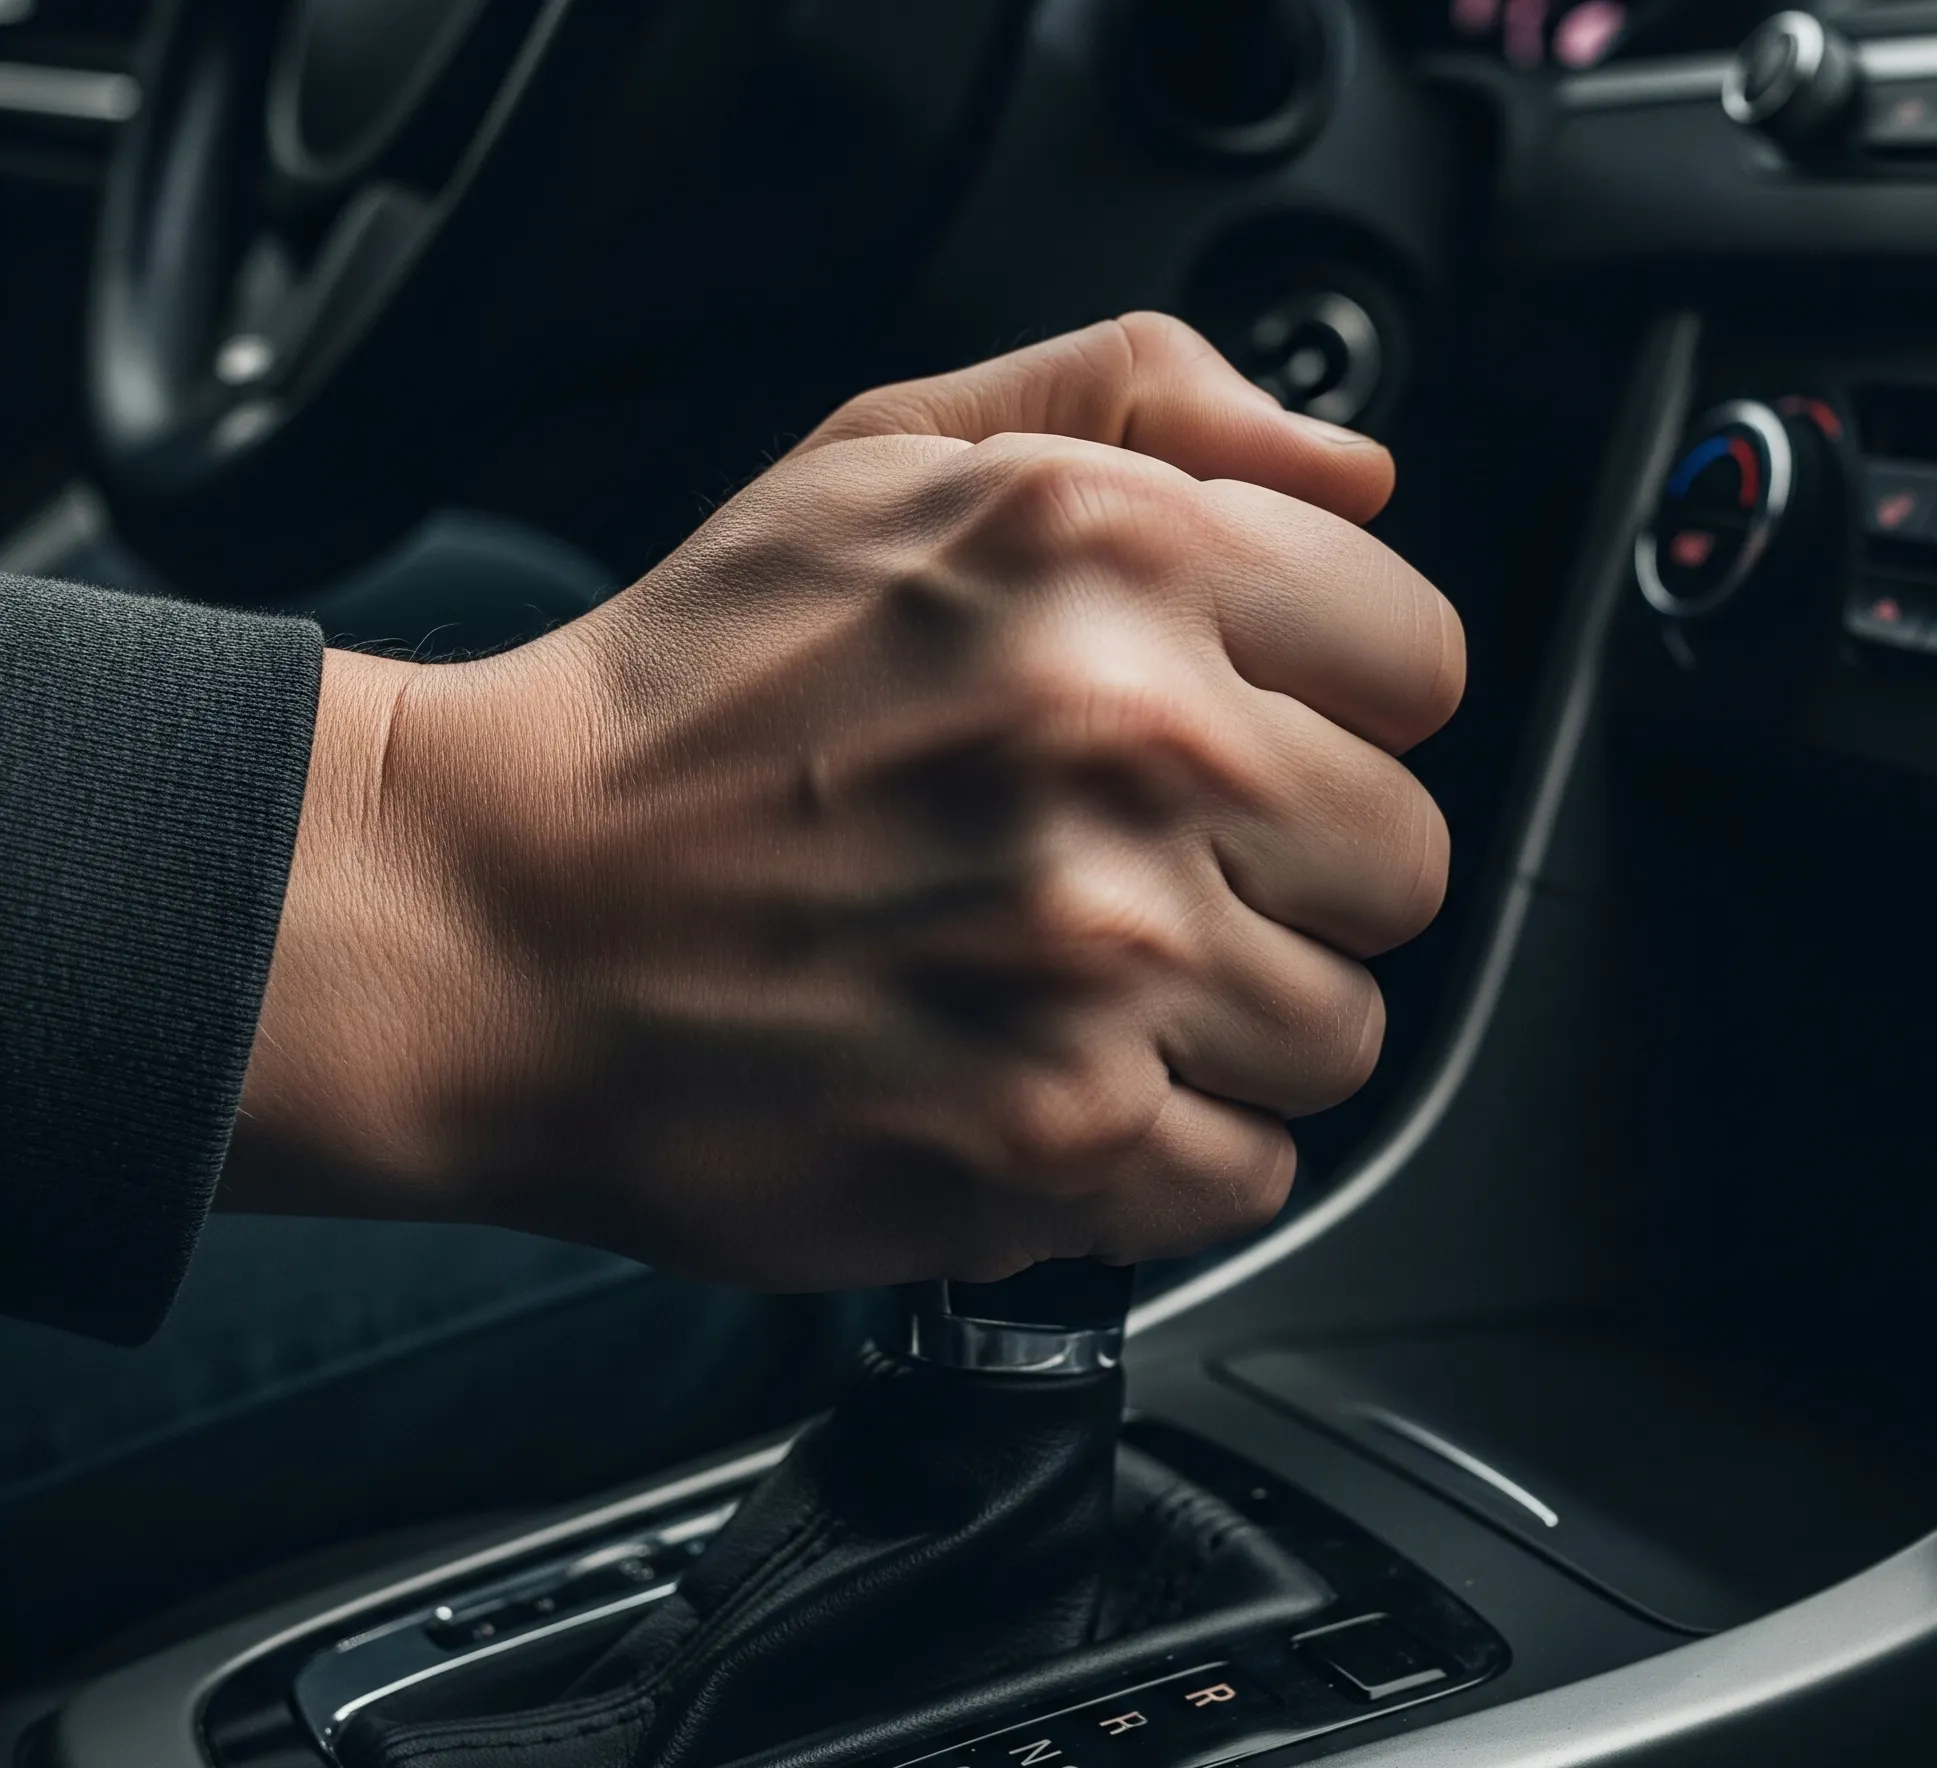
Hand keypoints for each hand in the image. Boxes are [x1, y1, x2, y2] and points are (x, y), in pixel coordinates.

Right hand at [225, 314, 1462, 1285]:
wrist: (493, 922)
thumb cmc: (681, 706)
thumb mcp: (882, 459)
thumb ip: (1140, 403)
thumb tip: (1358, 481)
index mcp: (1118, 563)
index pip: (1420, 665)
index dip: (1337, 711)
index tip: (1250, 745)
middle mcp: (1133, 753)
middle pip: (1400, 864)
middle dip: (1291, 877)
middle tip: (1143, 878)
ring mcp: (1102, 962)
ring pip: (1342, 1036)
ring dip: (1228, 1025)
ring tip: (1074, 989)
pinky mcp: (1055, 1139)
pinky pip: (1249, 1173)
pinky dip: (1166, 1151)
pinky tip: (1046, 1083)